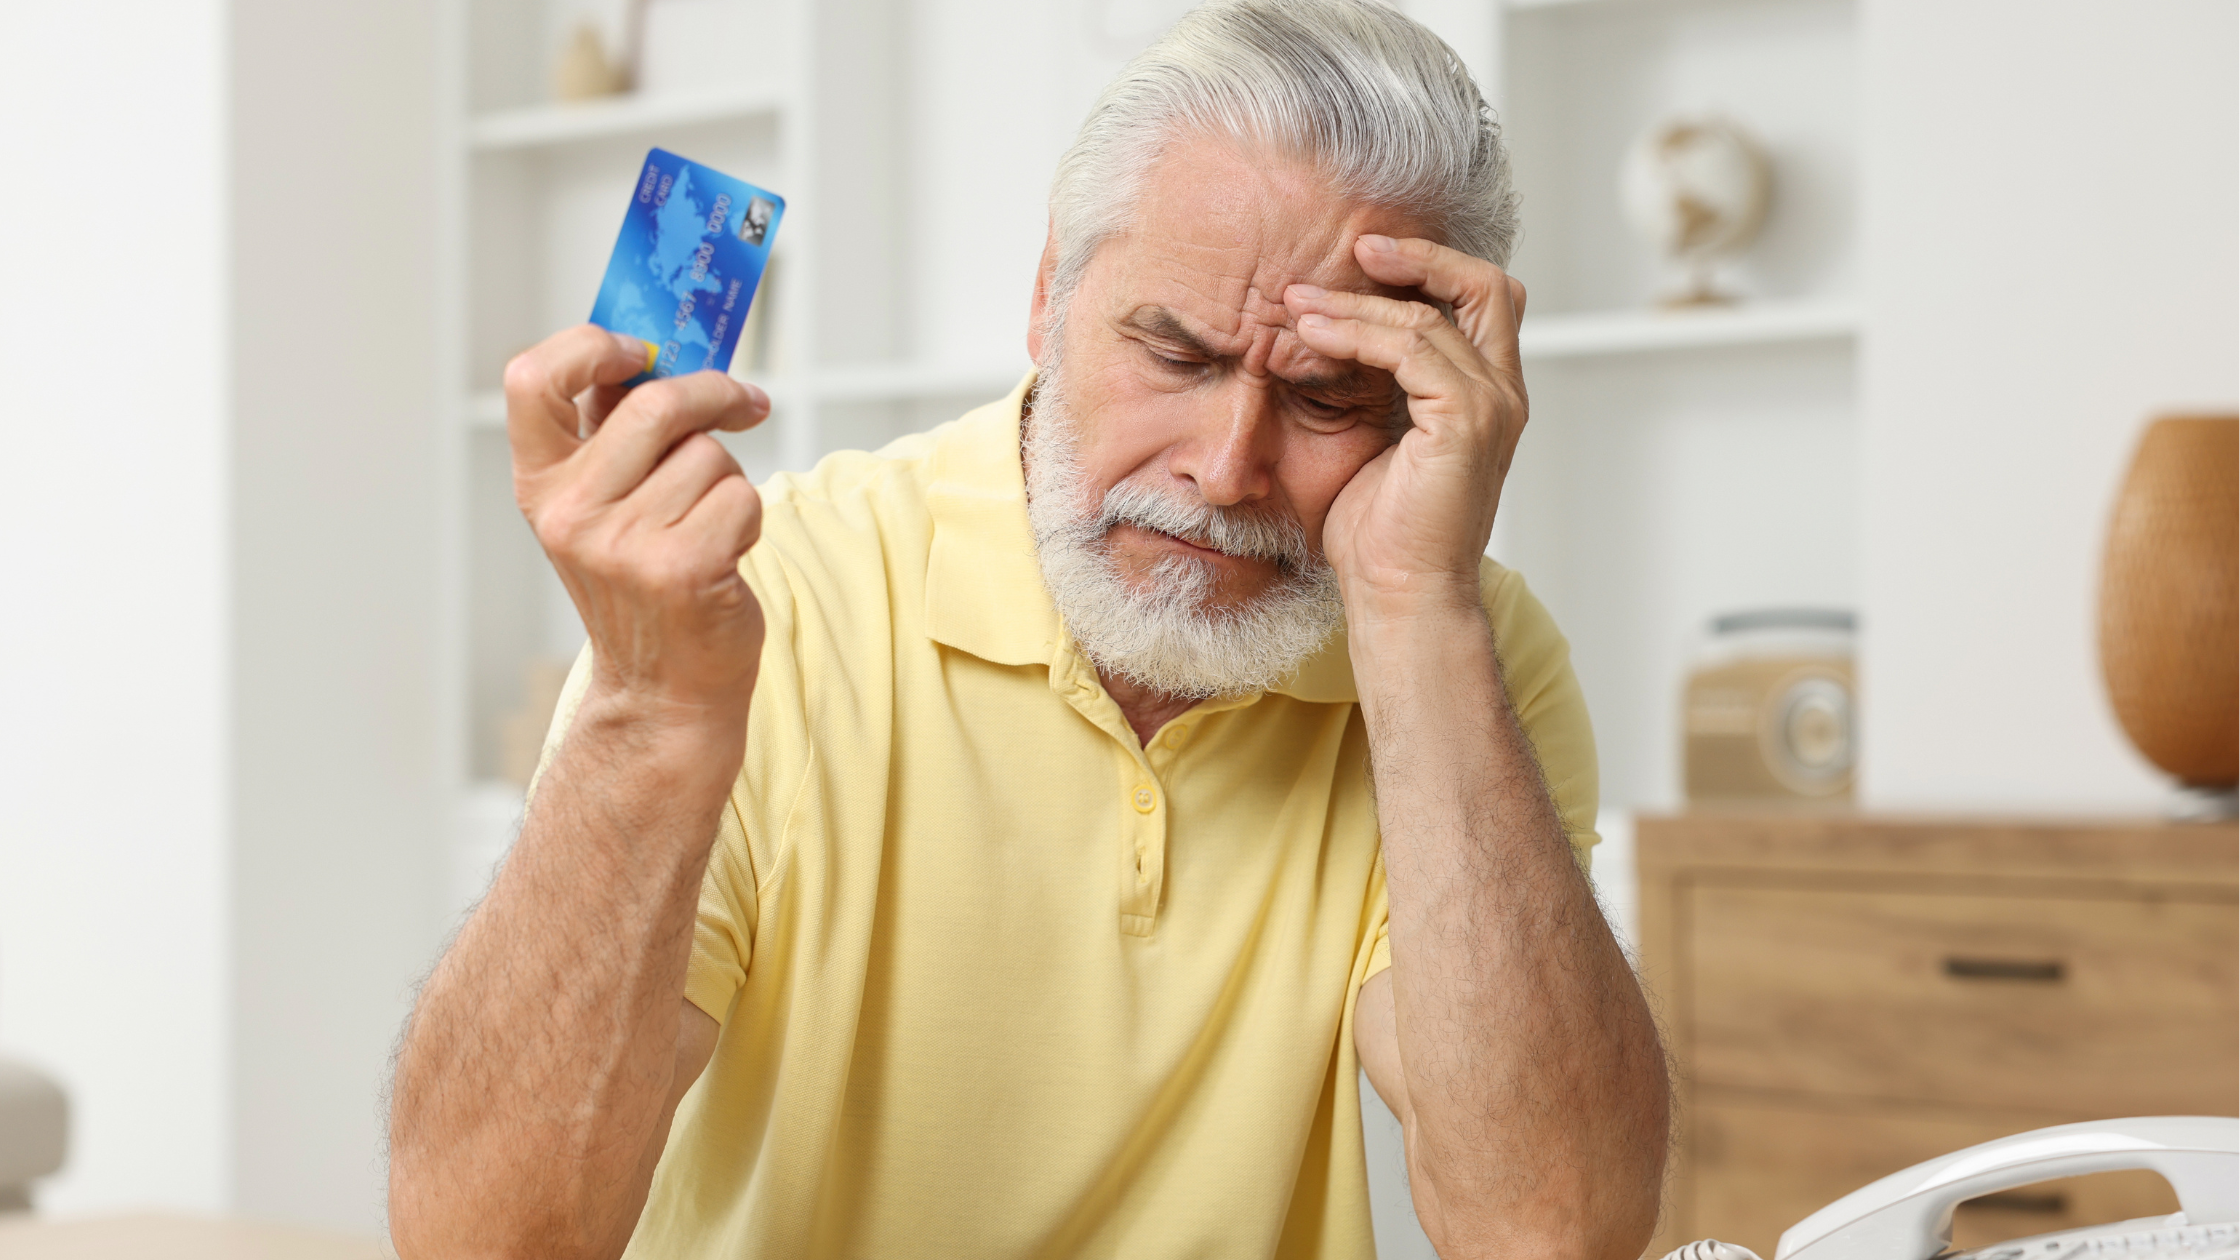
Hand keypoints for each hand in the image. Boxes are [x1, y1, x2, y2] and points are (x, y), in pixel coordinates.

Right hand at [505, 325, 770, 722]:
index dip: (590, 346)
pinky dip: (749, 517)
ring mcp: (623, 545)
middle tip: (743, 401)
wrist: (664, 690)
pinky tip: (726, 552)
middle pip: (656, 404)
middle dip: (713, 395)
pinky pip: (741, 496)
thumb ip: (615, 431)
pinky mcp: (682, 569)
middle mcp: (571, 514)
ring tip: (707, 524)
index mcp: (541, 485)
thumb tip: (659, 346)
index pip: (532, 380)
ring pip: (709, 454)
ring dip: (728, 478)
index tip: (640, 348)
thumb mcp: (606, 507)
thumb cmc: (646, 584)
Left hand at [1284, 235, 1527, 615]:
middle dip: (1419, 256)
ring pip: (1431, 316)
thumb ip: (1371, 385)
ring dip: (1358, 301)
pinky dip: (1358, 333)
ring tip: (1298, 302)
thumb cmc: (1379, 536)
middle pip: (1485, 285)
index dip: (1430, 268)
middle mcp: (1502, 394)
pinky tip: (1312, 335)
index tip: (1364, 257)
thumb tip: (1323, 335)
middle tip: (1354, 246)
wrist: (1399, 596)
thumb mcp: (1372, 440)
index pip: (1479, 301)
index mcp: (1487, 396)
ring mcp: (1491, 406)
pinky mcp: (1467, 421)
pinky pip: (1412, 349)